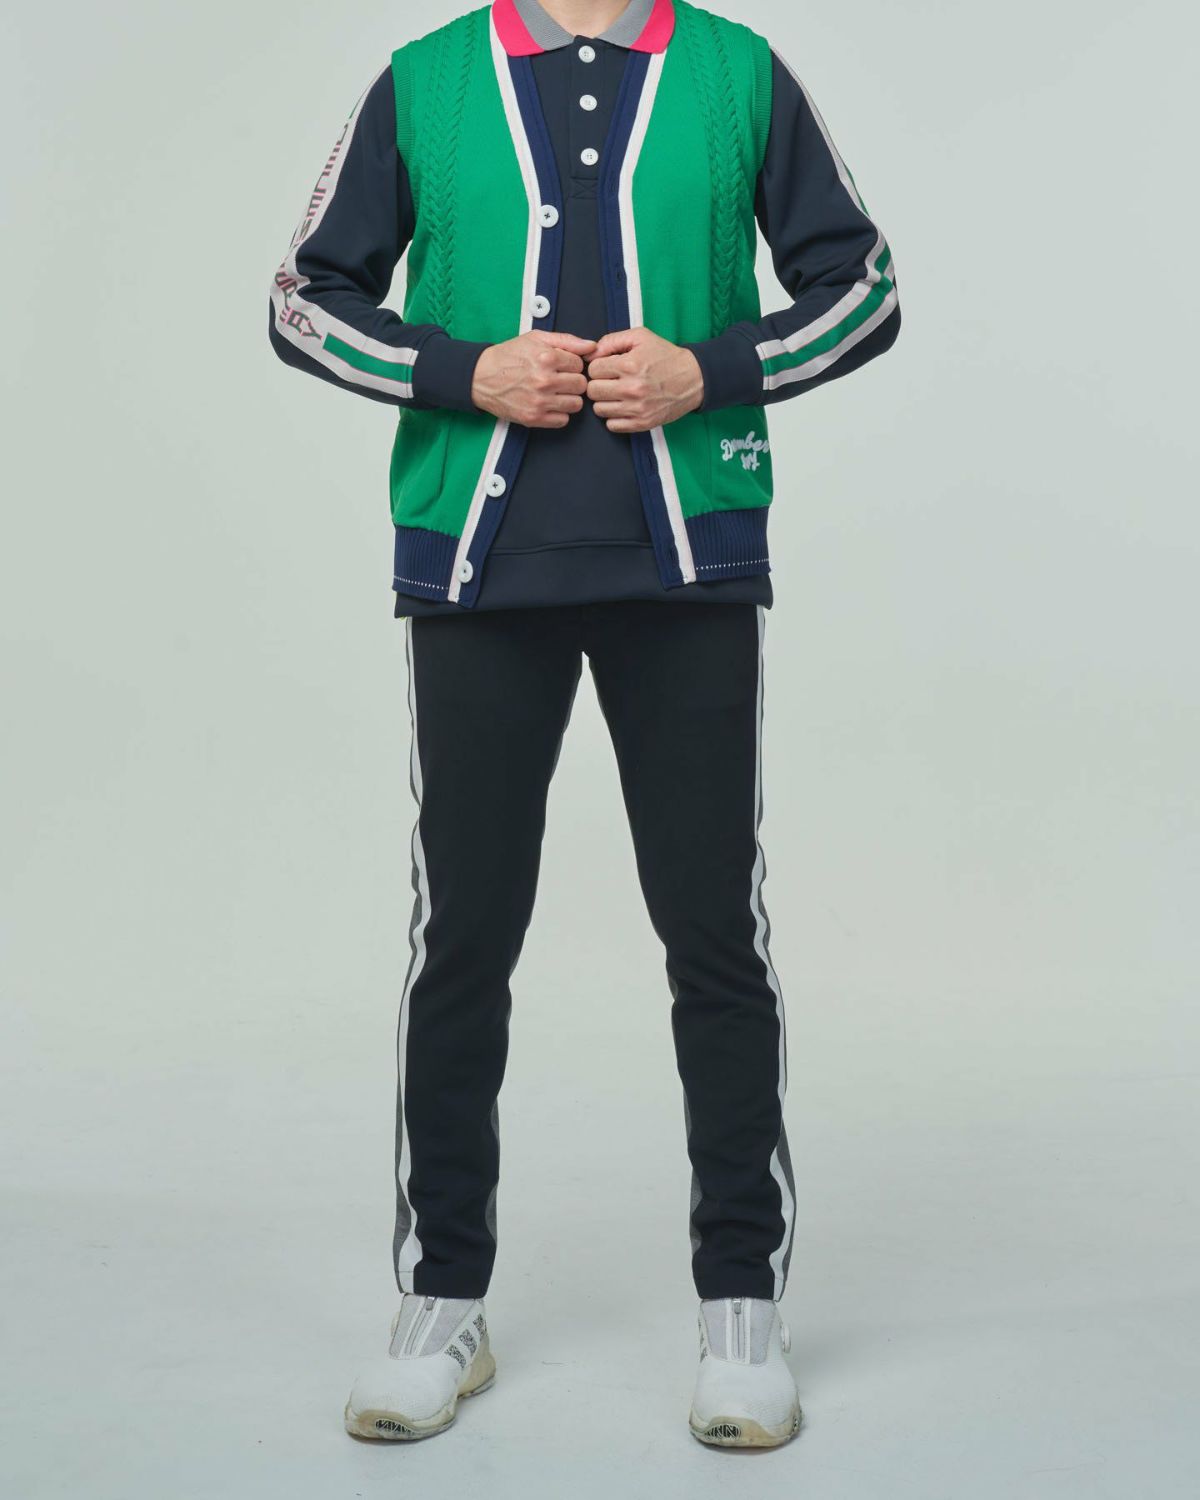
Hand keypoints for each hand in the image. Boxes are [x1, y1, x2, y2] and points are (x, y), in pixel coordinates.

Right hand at [471, 330, 596, 427]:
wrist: (480, 377)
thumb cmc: (510, 355)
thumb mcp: (536, 339)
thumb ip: (567, 340)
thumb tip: (592, 346)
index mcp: (547, 358)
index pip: (580, 365)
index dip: (572, 364)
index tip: (561, 366)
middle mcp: (544, 381)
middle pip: (581, 385)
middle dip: (573, 381)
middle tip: (560, 379)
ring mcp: (539, 402)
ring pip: (576, 404)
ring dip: (569, 398)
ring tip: (555, 392)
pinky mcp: (533, 418)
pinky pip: (563, 420)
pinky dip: (559, 413)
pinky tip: (549, 404)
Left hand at [585, 327, 703, 432]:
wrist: (693, 379)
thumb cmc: (665, 356)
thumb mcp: (641, 337)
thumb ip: (612, 340)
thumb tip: (590, 354)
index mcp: (629, 365)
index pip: (593, 370)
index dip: (598, 367)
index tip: (608, 367)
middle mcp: (632, 388)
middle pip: (593, 391)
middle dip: (598, 384)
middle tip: (610, 381)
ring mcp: (637, 409)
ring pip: (599, 409)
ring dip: (605, 401)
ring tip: (617, 394)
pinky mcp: (642, 423)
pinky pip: (612, 425)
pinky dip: (614, 417)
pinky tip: (623, 407)